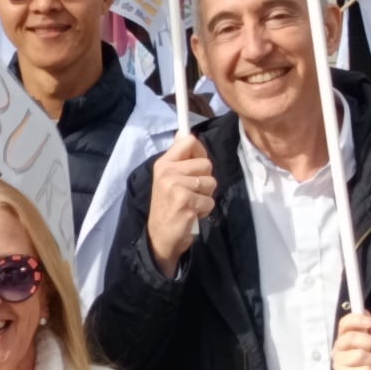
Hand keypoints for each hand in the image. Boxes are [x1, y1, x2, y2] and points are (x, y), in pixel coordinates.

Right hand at [145, 133, 217, 268]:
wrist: (160, 237)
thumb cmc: (167, 206)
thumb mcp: (167, 178)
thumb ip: (178, 156)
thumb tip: (183, 132)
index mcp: (163, 163)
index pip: (189, 142)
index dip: (200, 152)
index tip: (196, 167)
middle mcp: (168, 172)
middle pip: (206, 164)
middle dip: (205, 180)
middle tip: (191, 192)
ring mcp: (176, 187)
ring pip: (211, 182)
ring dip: (205, 196)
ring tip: (191, 203)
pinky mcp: (186, 202)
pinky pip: (209, 200)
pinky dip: (204, 209)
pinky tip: (192, 213)